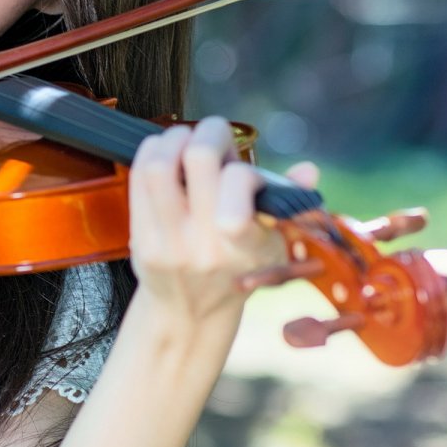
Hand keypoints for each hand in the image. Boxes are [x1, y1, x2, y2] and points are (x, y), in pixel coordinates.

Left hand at [127, 117, 319, 323]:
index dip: (242, 166)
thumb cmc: (237, 269)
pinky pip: (138, 178)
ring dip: (176, 138)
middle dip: (211, 132)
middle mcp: (206, 245)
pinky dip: (152, 152)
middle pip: (199, 157)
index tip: (243, 169)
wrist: (191, 313)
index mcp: (247, 246)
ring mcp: (169, 243)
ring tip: (188, 142)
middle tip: (215, 140)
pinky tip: (166, 153)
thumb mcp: (274, 245)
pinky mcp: (141, 240)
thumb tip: (308, 171)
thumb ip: (288, 204)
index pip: (241, 187)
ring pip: (160, 164)